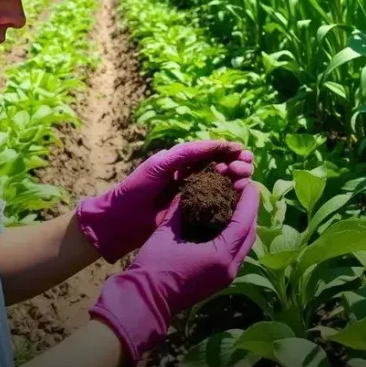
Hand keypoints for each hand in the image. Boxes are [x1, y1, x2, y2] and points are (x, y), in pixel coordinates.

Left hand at [75, 140, 253, 262]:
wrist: (119, 221)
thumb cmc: (133, 191)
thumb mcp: (156, 168)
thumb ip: (180, 156)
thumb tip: (209, 145)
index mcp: (179, 161)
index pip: (208, 151)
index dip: (226, 149)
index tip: (242, 151)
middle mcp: (188, 175)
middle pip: (218, 165)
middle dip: (235, 163)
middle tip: (247, 166)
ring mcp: (191, 193)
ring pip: (220, 182)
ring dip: (235, 178)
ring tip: (246, 178)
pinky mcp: (192, 211)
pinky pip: (214, 201)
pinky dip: (229, 197)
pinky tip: (240, 197)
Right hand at [88, 182, 259, 366]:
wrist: (146, 299)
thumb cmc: (154, 265)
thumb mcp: (166, 232)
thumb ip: (180, 209)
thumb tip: (187, 191)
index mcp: (220, 255)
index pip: (243, 223)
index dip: (249, 201)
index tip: (250, 184)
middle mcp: (230, 267)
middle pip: (250, 235)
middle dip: (251, 211)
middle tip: (245, 191)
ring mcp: (226, 276)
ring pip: (245, 246)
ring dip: (245, 225)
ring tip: (238, 204)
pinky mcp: (220, 280)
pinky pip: (236, 254)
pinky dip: (236, 237)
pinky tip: (227, 224)